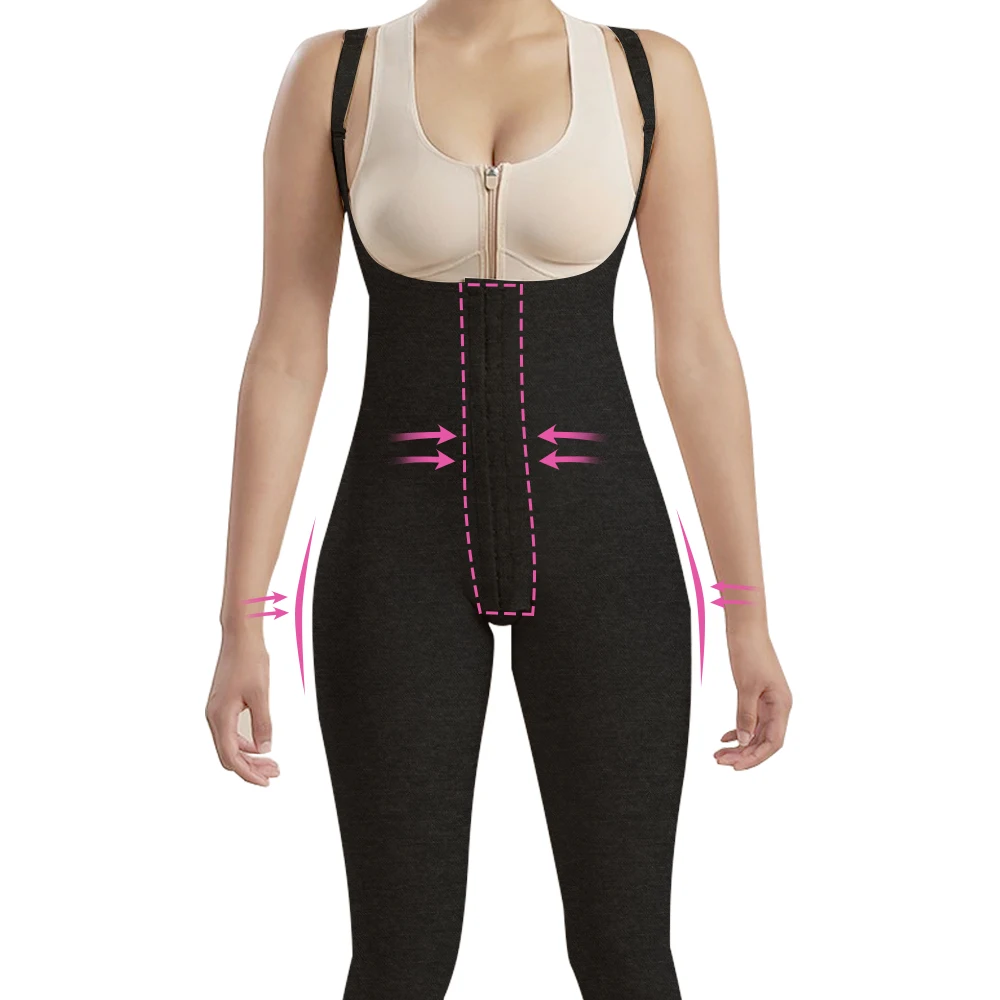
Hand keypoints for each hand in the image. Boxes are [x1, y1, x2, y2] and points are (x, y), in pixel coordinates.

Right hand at [205, 636, 278, 785]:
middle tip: (275, 772)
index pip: (231, 757)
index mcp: (221, 716)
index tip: (265, 781)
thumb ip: (263, 723)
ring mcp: (217, 711)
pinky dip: (246, 742)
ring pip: (230, 744)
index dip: (248, 773)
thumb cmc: (250, 660)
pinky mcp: (222, 705)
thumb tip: (266, 749)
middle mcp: (214, 717)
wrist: (240, 637)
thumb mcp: (261, 694)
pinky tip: (261, 744)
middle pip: (230, 755)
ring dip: (250, 755)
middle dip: (252, 767)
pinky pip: (231, 732)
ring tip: (272, 762)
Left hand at [715, 627, 791, 770]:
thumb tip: (744, 741)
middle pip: (763, 741)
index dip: (756, 758)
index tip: (736, 766)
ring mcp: (769, 702)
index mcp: (782, 705)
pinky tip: (725, 738)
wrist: (746, 629)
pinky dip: (738, 730)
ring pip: (755, 732)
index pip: (773, 742)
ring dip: (739, 745)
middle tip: (720, 761)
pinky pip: (751, 721)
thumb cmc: (750, 653)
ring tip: (718, 754)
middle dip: (743, 754)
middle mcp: (778, 706)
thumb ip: (745, 715)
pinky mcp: (758, 696)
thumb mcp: (746, 687)